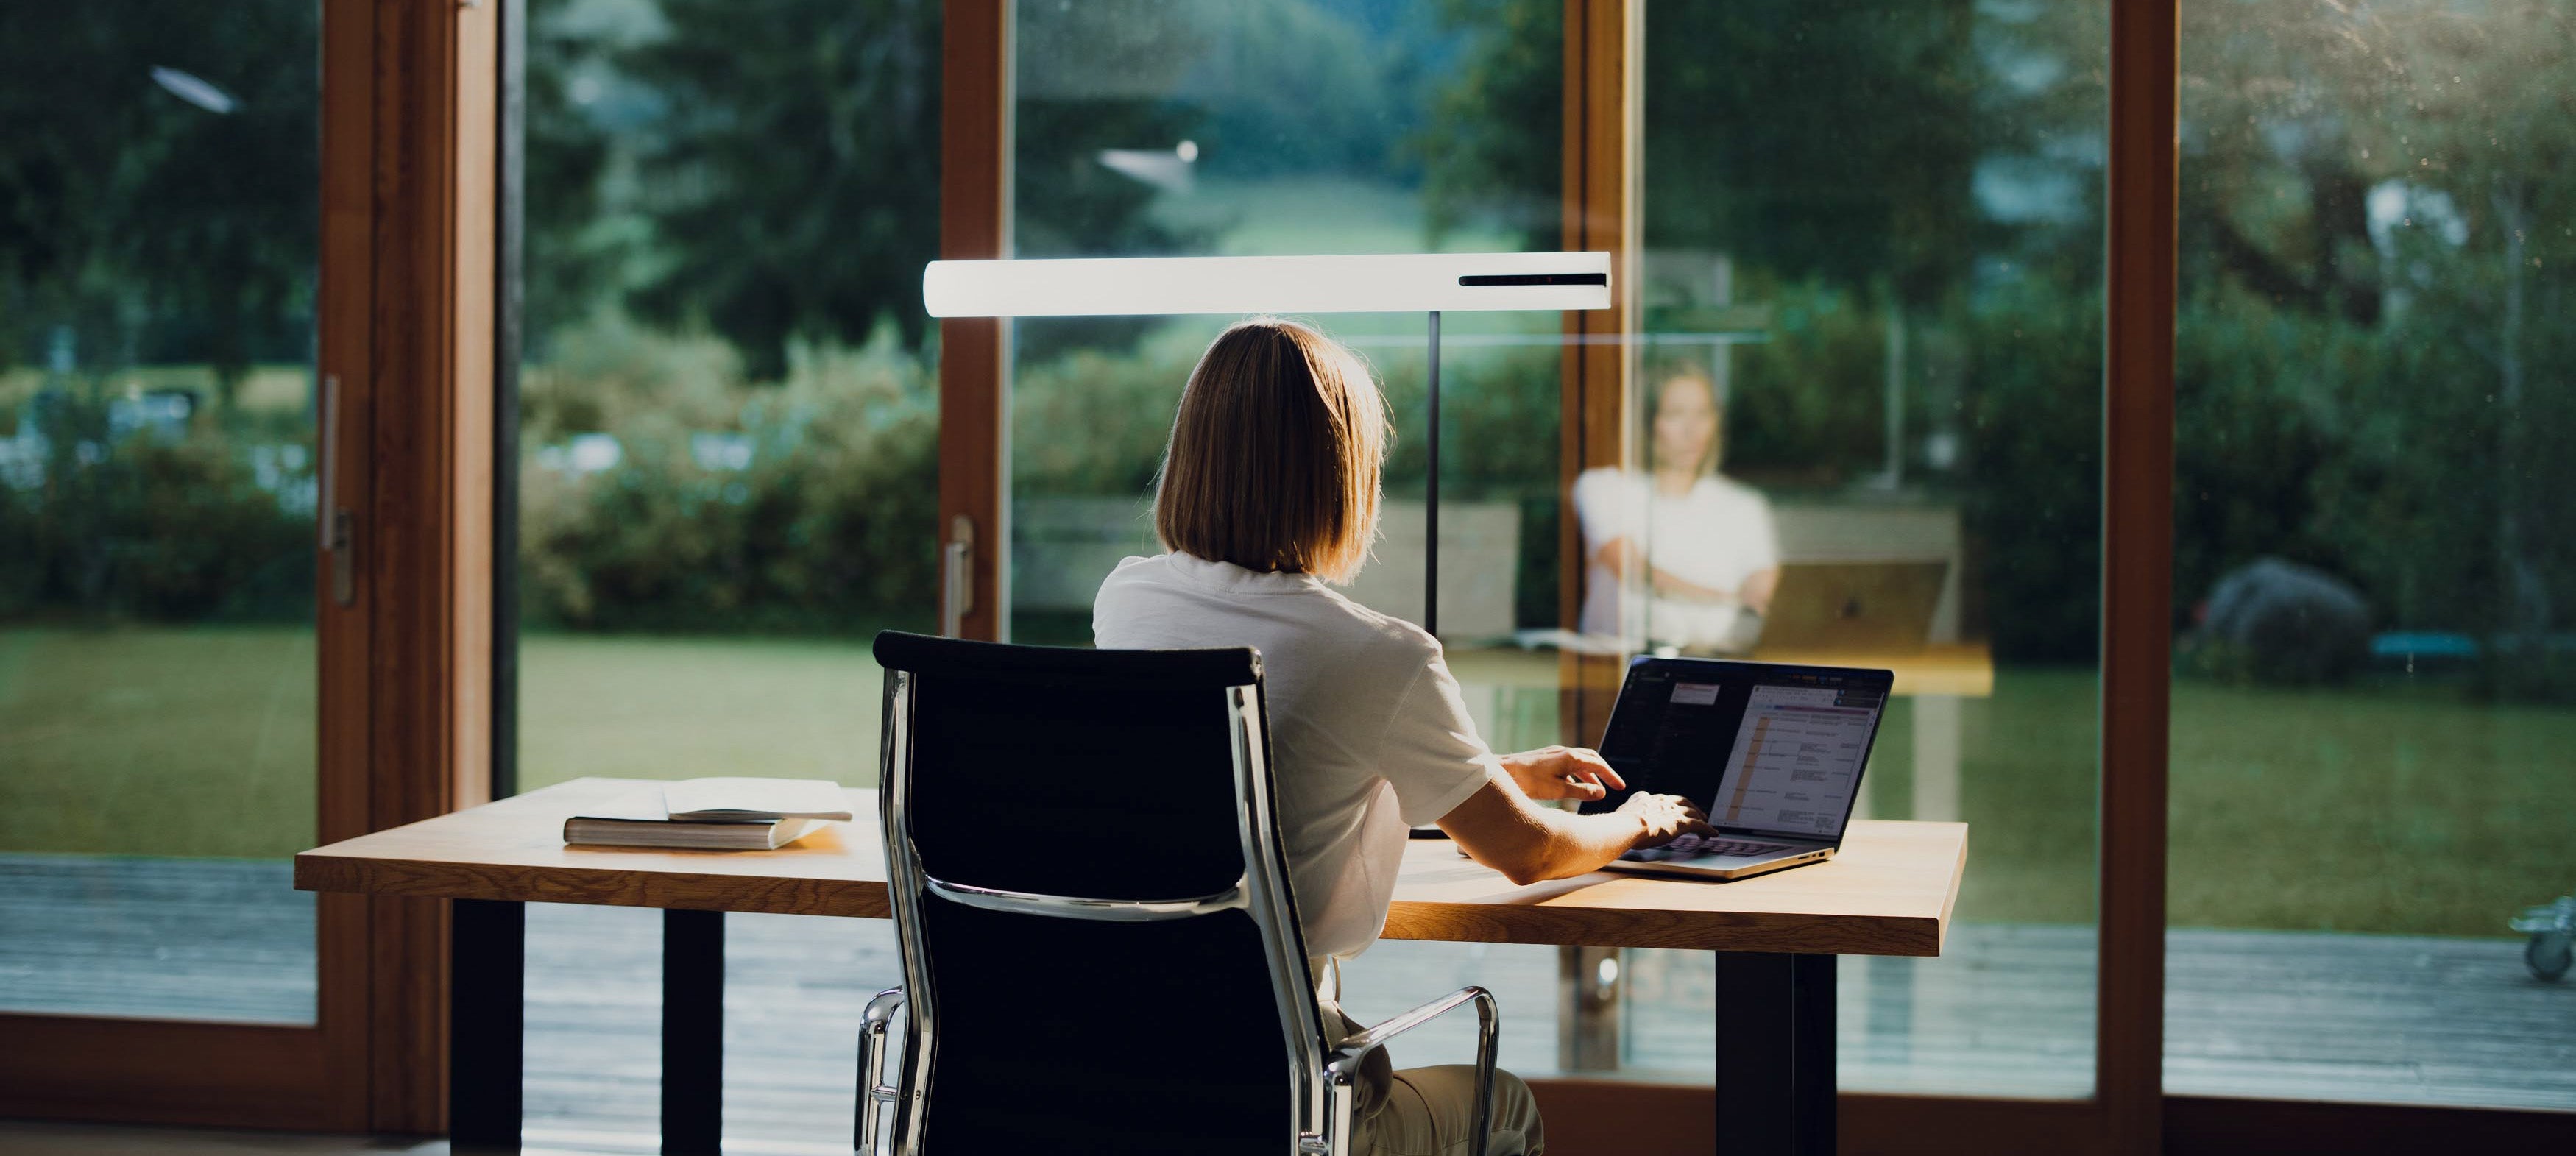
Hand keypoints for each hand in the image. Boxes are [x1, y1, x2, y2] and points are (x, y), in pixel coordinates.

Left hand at [1500, 745, 1624, 801]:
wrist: (1503, 771)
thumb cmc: (1529, 781)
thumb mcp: (1558, 790)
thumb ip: (1581, 791)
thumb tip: (1601, 793)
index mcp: (1570, 757)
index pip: (1598, 765)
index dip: (1611, 776)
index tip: (1620, 788)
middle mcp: (1564, 752)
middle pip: (1591, 759)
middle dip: (1604, 772)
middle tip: (1614, 786)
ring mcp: (1554, 754)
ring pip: (1579, 763)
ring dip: (1590, 775)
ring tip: (1597, 790)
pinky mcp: (1546, 759)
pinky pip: (1568, 765)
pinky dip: (1576, 775)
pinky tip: (1575, 788)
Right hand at [1615, 792, 1712, 846]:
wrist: (1628, 826)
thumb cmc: (1620, 826)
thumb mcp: (1620, 817)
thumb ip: (1623, 817)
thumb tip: (1616, 823)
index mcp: (1645, 798)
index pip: (1660, 800)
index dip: (1667, 805)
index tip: (1669, 810)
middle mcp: (1661, 801)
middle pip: (1681, 802)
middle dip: (1690, 807)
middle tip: (1695, 813)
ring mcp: (1672, 811)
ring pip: (1692, 812)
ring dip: (1700, 818)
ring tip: (1705, 824)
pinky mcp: (1682, 822)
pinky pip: (1699, 825)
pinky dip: (1707, 829)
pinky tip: (1712, 834)